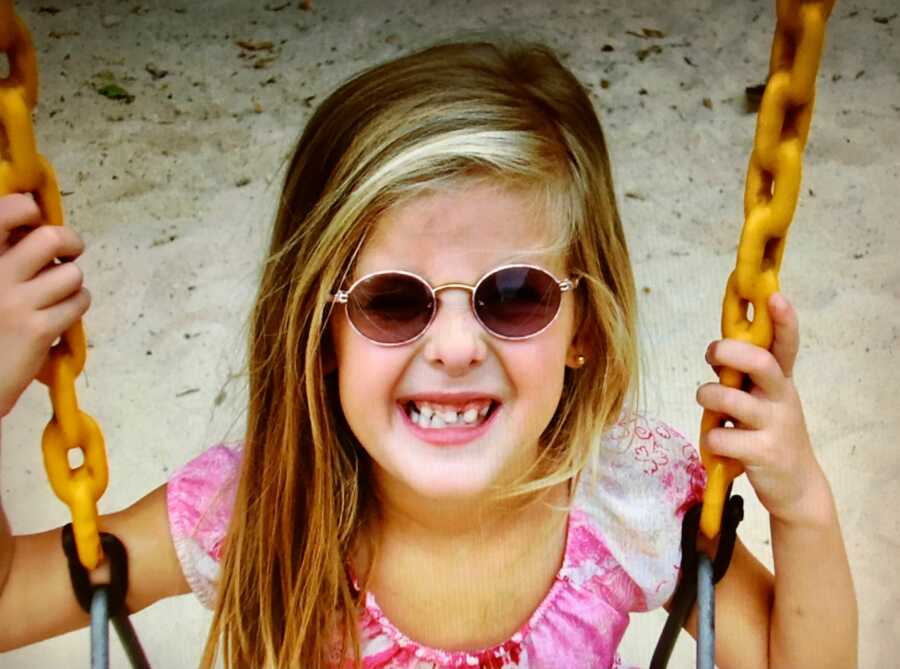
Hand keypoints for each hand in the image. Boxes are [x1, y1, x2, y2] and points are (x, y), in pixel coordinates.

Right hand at [0, 194, 90, 417]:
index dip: (29, 210)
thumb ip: (4, 255)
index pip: (7, 209)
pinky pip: (78, 302)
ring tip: (58, 294)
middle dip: (70, 242)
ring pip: (71, 273)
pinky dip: (76, 305)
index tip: (35, 221)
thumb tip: (34, 224)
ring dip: (72, 283)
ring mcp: (15, 302)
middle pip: (51, 237)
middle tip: (68, 253)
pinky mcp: (37, 329)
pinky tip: (60, 315)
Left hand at [697, 293, 829, 525]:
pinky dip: (710, 439)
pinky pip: (720, 436)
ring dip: (707, 396)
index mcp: (781, 380)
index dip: (783, 320)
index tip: (774, 295)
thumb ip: (747, 377)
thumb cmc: (769, 432)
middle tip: (712, 354)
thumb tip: (718, 347)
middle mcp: (782, 397)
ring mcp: (775, 425)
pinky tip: (718, 446)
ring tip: (709, 406)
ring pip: (729, 398)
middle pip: (760, 363)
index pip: (786, 344)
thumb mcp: (765, 400)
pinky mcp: (763, 453)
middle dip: (729, 351)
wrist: (796, 487)